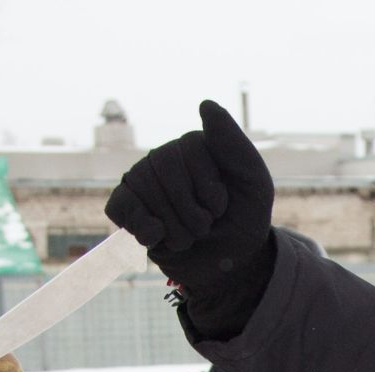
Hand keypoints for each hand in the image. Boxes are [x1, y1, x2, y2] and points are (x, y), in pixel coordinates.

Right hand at [105, 100, 276, 336]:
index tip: (222, 206)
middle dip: (190, 211)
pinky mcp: (129, 209)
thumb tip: (204, 103)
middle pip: (163, 168)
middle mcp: (166, 157)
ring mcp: (144, 182)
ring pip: (144, 192)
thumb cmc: (244, 220)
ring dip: (174, 228)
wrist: (230, 265)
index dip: (209, 187)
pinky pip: (119, 208)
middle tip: (206, 227)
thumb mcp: (254, 182)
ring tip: (189, 236)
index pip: (190, 149)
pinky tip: (158, 237)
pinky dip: (141, 228)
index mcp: (196, 144)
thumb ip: (233, 143)